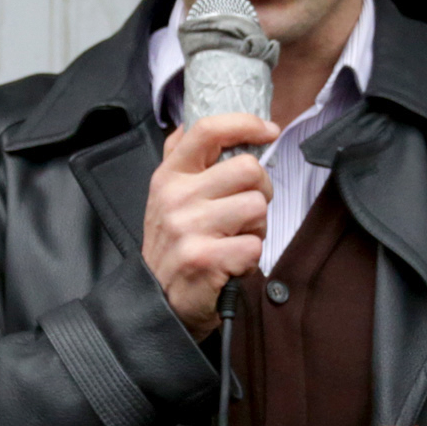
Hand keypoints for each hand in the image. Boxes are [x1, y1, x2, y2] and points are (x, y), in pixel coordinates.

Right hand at [144, 110, 278, 340]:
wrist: (158, 302)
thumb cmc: (174, 246)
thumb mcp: (167, 197)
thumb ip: (185, 159)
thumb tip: (210, 123)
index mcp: (169, 175)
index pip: (208, 130)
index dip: (246, 124)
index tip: (268, 130)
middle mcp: (175, 197)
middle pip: (248, 169)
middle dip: (260, 191)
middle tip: (247, 210)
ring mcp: (187, 227)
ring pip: (257, 207)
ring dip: (256, 227)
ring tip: (234, 239)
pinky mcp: (203, 258)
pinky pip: (254, 245)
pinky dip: (250, 257)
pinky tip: (231, 263)